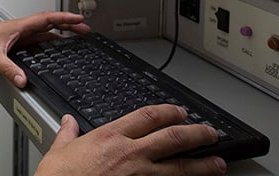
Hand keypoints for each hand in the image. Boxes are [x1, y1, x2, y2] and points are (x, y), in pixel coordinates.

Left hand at [0, 11, 89, 86]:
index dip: (64, 18)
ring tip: (75, 37)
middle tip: (84, 29)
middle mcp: (20, 29)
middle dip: (68, 25)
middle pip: (49, 23)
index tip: (79, 20)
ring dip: (60, 33)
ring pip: (44, 31)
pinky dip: (49, 41)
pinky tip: (54, 48)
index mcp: (18, 26)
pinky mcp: (14, 43)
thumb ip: (9, 69)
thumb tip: (23, 80)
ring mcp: (18, 36)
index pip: (47, 18)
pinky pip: (37, 40)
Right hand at [35, 105, 225, 175]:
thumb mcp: (59, 151)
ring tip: (219, 163)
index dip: (168, 111)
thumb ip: (68, 134)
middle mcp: (130, 154)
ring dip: (203, 164)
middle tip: (210, 133)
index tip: (179, 112)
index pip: (147, 116)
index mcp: (110, 137)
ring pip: (181, 167)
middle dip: (196, 134)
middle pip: (173, 137)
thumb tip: (68, 123)